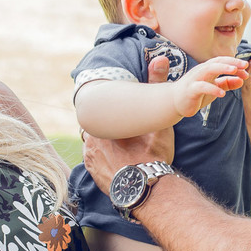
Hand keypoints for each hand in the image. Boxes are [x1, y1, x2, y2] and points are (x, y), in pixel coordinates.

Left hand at [81, 57, 178, 192]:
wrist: (149, 191)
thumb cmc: (153, 155)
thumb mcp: (157, 120)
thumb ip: (156, 87)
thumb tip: (160, 58)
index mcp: (103, 126)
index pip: (100, 112)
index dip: (110, 114)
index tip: (119, 117)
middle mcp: (91, 141)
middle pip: (96, 128)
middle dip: (106, 129)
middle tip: (122, 133)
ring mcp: (91, 161)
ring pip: (93, 146)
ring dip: (103, 146)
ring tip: (121, 150)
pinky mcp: (94, 177)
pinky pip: (94, 163)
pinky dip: (103, 162)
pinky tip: (117, 164)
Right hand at [170, 57, 249, 117]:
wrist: (175, 102)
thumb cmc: (196, 93)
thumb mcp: (215, 88)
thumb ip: (227, 83)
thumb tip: (242, 80)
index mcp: (207, 69)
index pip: (222, 61)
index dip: (234, 63)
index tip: (247, 67)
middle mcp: (201, 70)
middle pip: (217, 62)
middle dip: (231, 62)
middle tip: (244, 65)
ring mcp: (195, 79)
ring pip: (209, 69)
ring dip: (222, 69)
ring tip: (234, 71)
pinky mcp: (190, 90)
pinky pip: (201, 86)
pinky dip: (212, 88)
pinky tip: (222, 93)